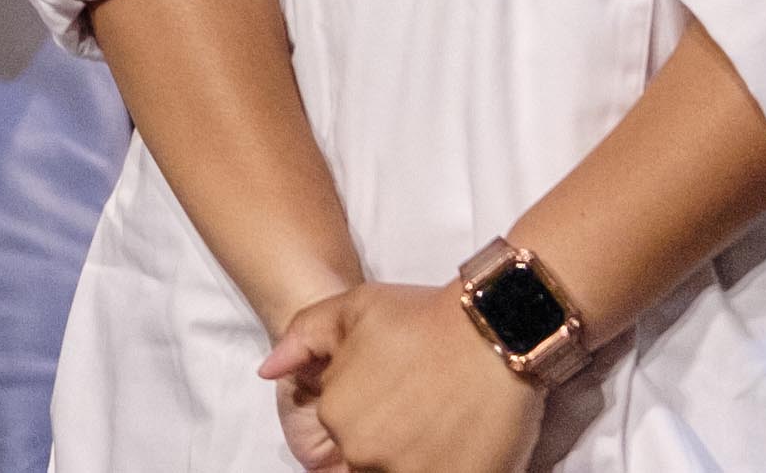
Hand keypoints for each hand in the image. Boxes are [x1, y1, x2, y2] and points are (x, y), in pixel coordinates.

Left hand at [259, 283, 539, 472]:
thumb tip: (269, 371)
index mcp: (335, 415)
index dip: (370, 419)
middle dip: (392, 443)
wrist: (496, 330)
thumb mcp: (351, 309)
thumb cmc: (424, 318)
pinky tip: (456, 446)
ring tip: (440, 429)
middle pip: (367, 460)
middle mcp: (364, 452)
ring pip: (397, 470)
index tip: (397, 405)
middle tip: (423, 414)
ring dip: (415, 457)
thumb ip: (303, 339)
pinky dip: (441, 464)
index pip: (340, 436)